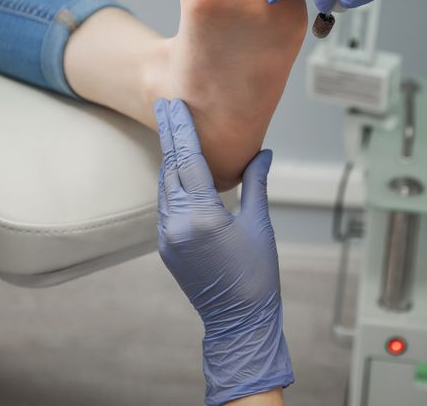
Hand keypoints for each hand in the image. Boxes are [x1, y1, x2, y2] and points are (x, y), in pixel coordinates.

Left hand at [155, 98, 293, 405]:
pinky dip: (172, 183)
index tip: (172, 105)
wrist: (238, 322)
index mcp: (202, 217)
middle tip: (166, 105)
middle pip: (171, 169)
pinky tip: (178, 169)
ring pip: (165, 186)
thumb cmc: (256, 277)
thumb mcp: (260, 225)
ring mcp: (168, 237)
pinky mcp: (167, 247)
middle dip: (170, 136)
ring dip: (170, 158)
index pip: (188, 162)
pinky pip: (165, 206)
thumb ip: (256, 184)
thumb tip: (262, 152)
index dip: (180, 130)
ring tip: (173, 130)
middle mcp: (177, 225)